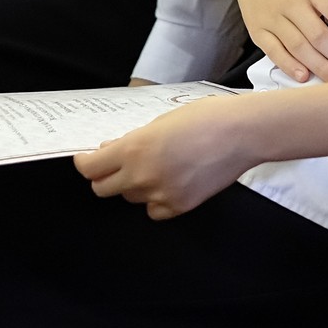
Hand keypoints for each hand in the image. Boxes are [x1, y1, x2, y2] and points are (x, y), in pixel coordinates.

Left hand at [75, 95, 255, 218]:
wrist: (242, 133)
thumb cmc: (205, 117)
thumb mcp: (160, 121)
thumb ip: (133, 139)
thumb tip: (111, 150)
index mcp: (134, 148)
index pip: (90, 168)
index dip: (85, 163)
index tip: (87, 159)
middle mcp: (142, 175)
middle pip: (102, 189)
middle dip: (105, 176)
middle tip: (116, 164)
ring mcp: (160, 194)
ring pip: (130, 198)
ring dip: (133, 185)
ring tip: (155, 166)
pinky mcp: (179, 207)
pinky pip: (153, 210)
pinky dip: (155, 200)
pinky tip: (168, 183)